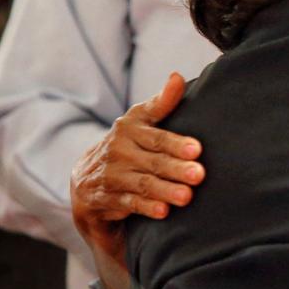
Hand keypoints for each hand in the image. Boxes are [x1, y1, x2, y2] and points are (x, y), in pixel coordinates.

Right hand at [71, 72, 203, 243]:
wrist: (88, 179)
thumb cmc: (129, 146)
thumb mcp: (141, 121)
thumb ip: (162, 102)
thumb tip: (177, 76)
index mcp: (129, 128)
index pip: (156, 136)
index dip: (176, 143)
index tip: (197, 149)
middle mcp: (117, 149)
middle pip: (153, 161)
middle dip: (177, 168)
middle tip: (200, 174)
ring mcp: (109, 174)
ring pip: (142, 183)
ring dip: (165, 190)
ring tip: (187, 196)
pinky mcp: (103, 197)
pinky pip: (128, 203)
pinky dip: (146, 207)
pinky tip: (164, 211)